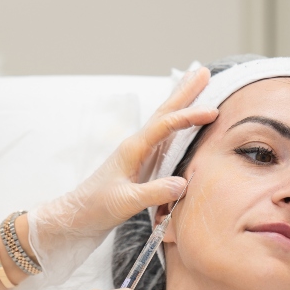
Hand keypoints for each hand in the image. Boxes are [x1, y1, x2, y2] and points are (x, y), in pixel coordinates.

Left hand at [28, 67, 216, 283]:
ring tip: (197, 86)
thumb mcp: (125, 202)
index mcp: (132, 149)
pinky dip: (178, 125)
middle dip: (185, 92)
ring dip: (181, 103)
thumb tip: (184, 183)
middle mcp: (136, 146)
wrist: (77, 218)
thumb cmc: (96, 208)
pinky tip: (184, 124)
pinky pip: (164, 138)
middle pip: (164, 112)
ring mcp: (139, 154)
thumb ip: (154, 192)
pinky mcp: (141, 165)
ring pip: (164, 122)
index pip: (164, 125)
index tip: (212, 111)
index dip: (188, 116)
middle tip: (204, 71)